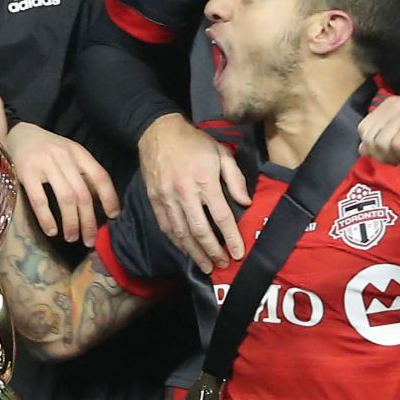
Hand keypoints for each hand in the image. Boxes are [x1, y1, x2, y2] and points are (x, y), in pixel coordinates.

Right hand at [5, 122, 119, 246]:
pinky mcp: (26, 172)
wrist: (17, 133)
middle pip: (83, 193)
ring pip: (65, 198)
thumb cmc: (47, 148)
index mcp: (78, 152)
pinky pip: (40, 200)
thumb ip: (82, 172)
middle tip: (90, 240)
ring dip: (71, 222)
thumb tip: (99, 200)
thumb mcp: (68, 153)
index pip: (100, 176)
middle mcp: (64, 156)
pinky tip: (51, 231)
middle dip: (89, 221)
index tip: (113, 216)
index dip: (109, 197)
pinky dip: (47, 218)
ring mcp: (44, 164)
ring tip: (72, 238)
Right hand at [136, 114, 249, 271]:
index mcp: (204, 181)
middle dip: (213, 251)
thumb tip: (245, 203)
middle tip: (223, 265)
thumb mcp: (221, 153)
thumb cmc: (194, 143)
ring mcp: (167, 198)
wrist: (158, 132)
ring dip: (194, 253)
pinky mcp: (154, 200)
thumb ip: (235, 178)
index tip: (237, 253)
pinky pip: (166, 227)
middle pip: (200, 230)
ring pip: (181, 233)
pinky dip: (177, 243)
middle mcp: (184, 193)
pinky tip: (186, 251)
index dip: (231, 238)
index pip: (221, 217)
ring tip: (206, 266)